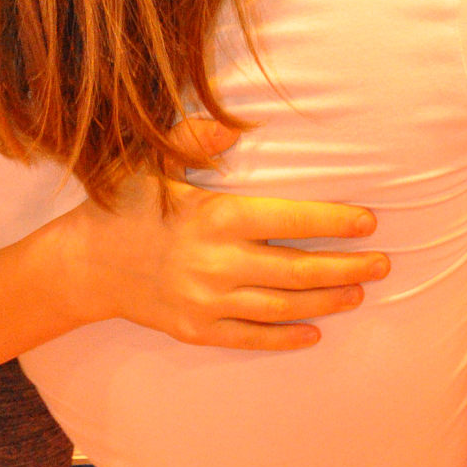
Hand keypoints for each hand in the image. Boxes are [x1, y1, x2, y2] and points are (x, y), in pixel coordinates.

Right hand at [67, 132, 388, 351]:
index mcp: (213, 217)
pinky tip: (314, 332)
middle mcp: (216, 263)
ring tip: (358, 292)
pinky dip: (286, 337)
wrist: (83, 265)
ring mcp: (207, 302)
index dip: (335, 223)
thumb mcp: (149, 160)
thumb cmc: (121, 204)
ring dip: (326, 301)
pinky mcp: (196, 331)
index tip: (369, 223)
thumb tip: (236, 127)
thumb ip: (194, 137)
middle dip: (347, 267)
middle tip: (383, 264)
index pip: (290, 221)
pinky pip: (251, 339)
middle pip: (298, 270)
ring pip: (283, 307)